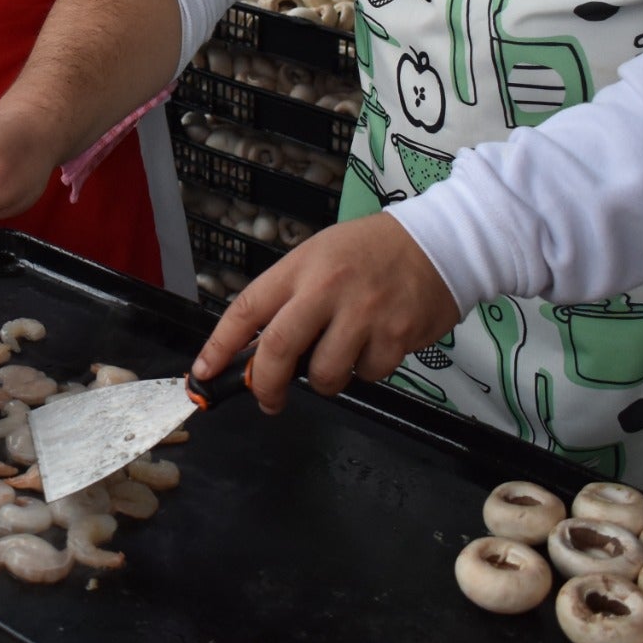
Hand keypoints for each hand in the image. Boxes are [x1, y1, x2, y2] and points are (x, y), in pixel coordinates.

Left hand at [192, 214, 462, 412]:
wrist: (439, 243)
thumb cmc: (371, 251)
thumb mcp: (319, 258)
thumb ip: (289, 300)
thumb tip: (256, 352)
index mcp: (300, 268)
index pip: (246, 309)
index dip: (219, 347)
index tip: (203, 373)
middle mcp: (327, 289)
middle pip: (279, 351)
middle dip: (265, 386)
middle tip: (267, 400)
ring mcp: (362, 314)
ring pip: (325, 375)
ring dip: (324, 381)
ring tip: (336, 359)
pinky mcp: (395, 337)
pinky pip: (367, 375)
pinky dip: (365, 371)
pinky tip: (374, 345)